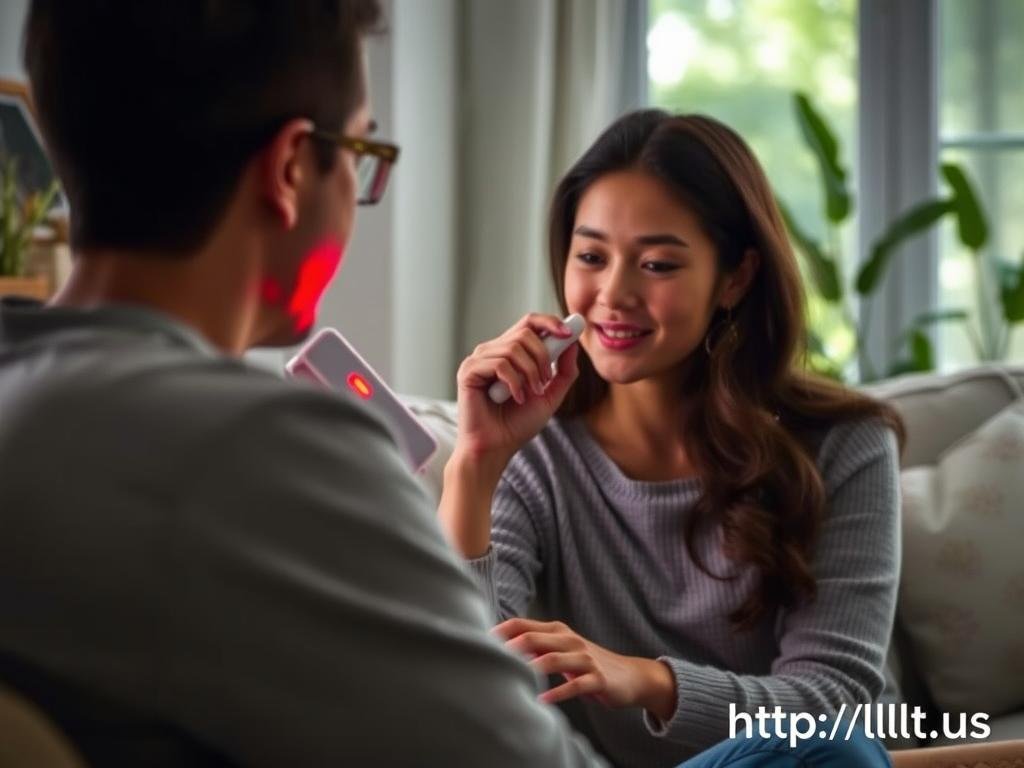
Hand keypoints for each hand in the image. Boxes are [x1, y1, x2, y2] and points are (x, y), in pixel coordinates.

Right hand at [453, 313, 579, 464]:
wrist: (496, 448)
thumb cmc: (517, 425)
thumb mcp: (549, 396)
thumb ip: (563, 372)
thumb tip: (572, 343)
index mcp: (509, 353)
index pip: (529, 323)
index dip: (550, 322)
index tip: (569, 331)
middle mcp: (493, 352)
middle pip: (525, 331)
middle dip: (543, 355)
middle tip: (545, 381)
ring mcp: (479, 360)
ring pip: (514, 347)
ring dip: (530, 372)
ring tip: (530, 393)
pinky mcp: (468, 371)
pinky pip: (499, 363)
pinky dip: (514, 382)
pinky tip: (515, 398)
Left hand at [494, 618, 676, 720]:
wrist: (630, 676)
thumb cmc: (588, 663)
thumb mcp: (562, 650)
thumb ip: (536, 646)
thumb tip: (501, 647)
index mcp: (557, 631)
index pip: (523, 625)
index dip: (501, 632)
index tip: (479, 642)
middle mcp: (570, 640)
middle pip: (534, 638)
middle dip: (511, 647)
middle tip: (489, 658)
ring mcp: (585, 658)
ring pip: (554, 659)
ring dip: (532, 667)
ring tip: (513, 676)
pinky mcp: (597, 679)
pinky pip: (575, 685)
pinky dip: (557, 692)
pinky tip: (542, 700)